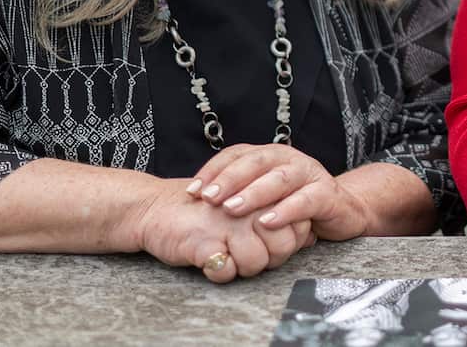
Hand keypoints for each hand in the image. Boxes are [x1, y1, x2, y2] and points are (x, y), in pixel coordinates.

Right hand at [133, 176, 313, 282]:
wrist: (156, 208)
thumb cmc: (206, 212)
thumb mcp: (246, 211)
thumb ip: (278, 221)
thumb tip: (310, 237)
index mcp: (261, 193)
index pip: (298, 227)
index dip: (287, 243)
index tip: (265, 242)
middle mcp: (248, 205)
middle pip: (283, 246)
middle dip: (270, 258)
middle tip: (245, 252)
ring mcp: (226, 222)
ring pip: (257, 261)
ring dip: (244, 267)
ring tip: (227, 254)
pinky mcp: (203, 241)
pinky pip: (225, 270)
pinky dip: (219, 272)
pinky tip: (210, 259)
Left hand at [187, 143, 369, 240]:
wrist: (343, 210)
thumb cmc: (296, 204)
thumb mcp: (265, 197)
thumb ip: (240, 194)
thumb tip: (197, 201)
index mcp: (270, 155)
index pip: (237, 154)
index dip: (213, 170)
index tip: (192, 191)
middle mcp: (289, 159)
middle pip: (256, 161)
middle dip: (229, 179)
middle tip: (208, 198)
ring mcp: (309, 174)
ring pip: (280, 178)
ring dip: (254, 193)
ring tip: (232, 208)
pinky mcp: (327, 194)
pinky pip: (306, 200)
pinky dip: (286, 210)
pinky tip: (267, 221)